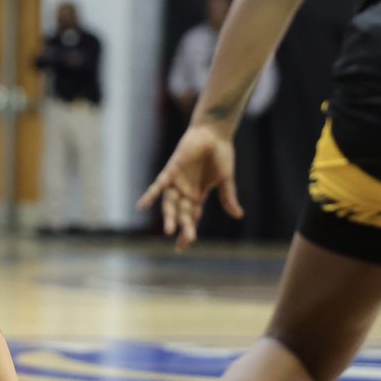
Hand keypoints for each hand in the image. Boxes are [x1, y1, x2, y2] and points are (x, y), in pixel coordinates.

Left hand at [137, 124, 242, 252]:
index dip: (188, 231)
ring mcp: (177, 181)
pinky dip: (150, 195)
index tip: (183, 247)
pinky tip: (142, 206)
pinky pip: (158, 185)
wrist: (214, 134)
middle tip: (183, 242)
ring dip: (170, 216)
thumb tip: (238, 216)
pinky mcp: (172, 170)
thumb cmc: (221, 154)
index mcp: (198, 194)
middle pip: (182, 213)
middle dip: (183, 227)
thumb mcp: (225, 179)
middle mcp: (186, 190)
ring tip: (169, 230)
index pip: (191, 217)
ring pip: (171, 203)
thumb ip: (228, 197)